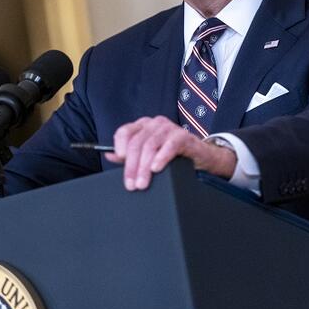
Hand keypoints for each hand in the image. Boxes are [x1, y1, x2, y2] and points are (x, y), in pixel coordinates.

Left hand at [105, 115, 236, 190]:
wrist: (200, 157)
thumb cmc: (171, 155)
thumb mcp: (147, 156)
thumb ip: (128, 155)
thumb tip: (108, 155)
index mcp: (142, 126)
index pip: (124, 131)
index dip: (120, 146)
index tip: (120, 160)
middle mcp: (154, 124)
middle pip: (137, 142)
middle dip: (132, 165)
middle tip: (131, 184)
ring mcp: (169, 128)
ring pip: (151, 145)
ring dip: (144, 167)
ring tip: (142, 183)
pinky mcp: (183, 136)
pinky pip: (170, 145)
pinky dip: (161, 157)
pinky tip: (156, 168)